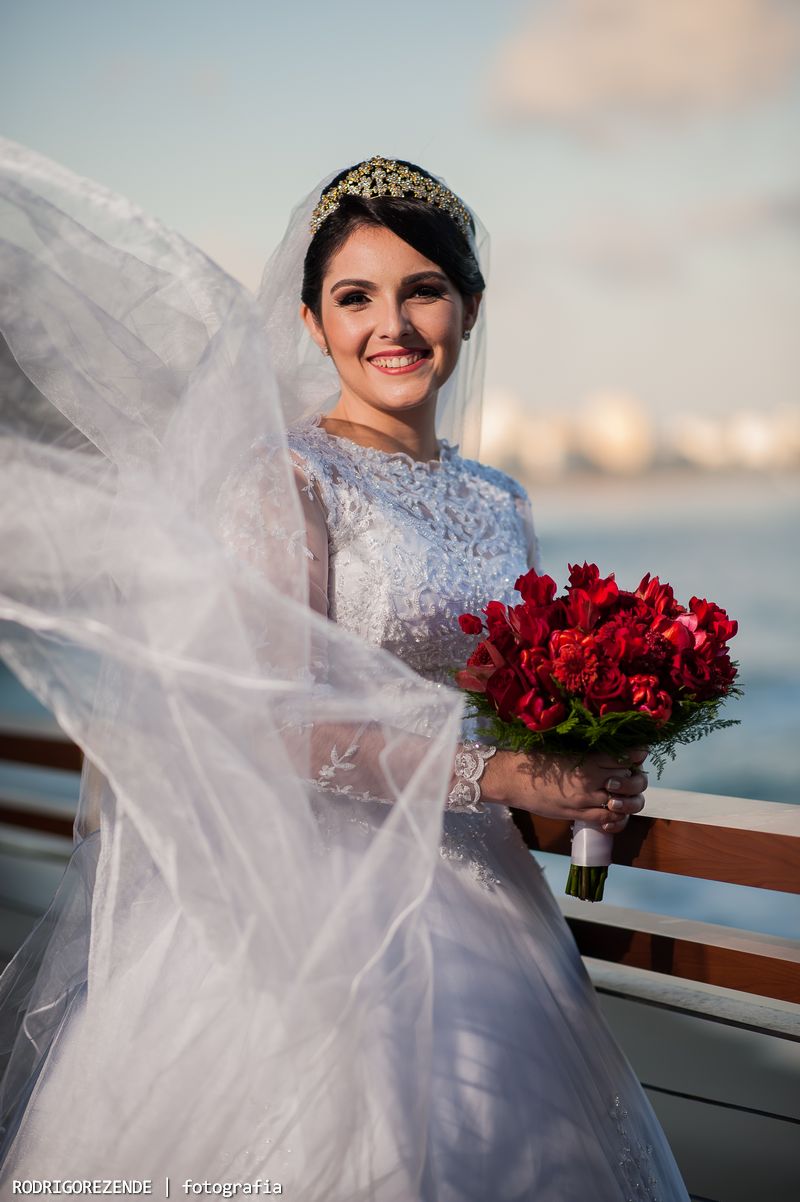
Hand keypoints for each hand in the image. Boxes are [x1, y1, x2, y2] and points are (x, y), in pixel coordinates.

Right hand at [484, 746, 647, 831]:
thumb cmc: (537, 759)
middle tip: (632, 775)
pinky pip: (608, 820)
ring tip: (624, 796)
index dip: (637, 755)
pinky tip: (614, 813)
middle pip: (631, 781)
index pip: (626, 757)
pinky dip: (617, 818)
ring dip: (630, 800)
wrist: (514, 778)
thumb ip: (589, 754)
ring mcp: (585, 799)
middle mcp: (591, 779)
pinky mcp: (578, 814)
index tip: (639, 754)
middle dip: (637, 779)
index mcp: (588, 759)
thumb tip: (611, 753)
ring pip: (624, 803)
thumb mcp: (566, 750)